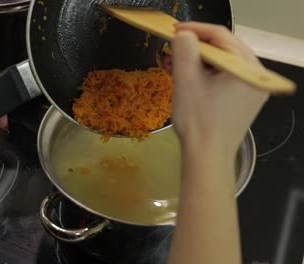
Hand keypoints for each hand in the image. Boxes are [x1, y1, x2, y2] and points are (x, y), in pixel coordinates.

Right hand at [171, 22, 268, 157]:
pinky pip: (225, 78)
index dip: (195, 30)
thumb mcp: (186, 79)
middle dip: (195, 47)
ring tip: (175, 65)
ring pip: (223, 64)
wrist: (207, 157)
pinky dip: (206, 75)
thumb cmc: (197, 121)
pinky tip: (188, 79)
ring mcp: (252, 89)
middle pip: (224, 49)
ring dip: (198, 61)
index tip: (173, 30)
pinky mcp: (245, 100)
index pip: (221, 36)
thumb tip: (183, 36)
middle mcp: (256, 75)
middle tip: (173, 49)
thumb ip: (184, 49)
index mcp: (247, 68)